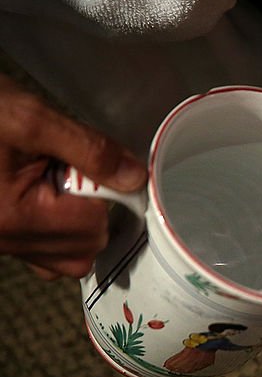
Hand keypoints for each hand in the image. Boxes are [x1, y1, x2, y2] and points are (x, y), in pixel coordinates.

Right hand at [0, 75, 145, 278]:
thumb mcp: (30, 119)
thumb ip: (89, 151)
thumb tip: (134, 178)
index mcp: (13, 217)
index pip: (93, 226)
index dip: (107, 193)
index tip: (95, 164)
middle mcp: (5, 240)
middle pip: (84, 247)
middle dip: (92, 209)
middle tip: (65, 168)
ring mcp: (1, 243)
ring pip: (67, 257)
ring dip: (78, 222)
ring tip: (53, 179)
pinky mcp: (0, 236)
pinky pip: (43, 252)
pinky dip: (58, 231)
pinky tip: (46, 194)